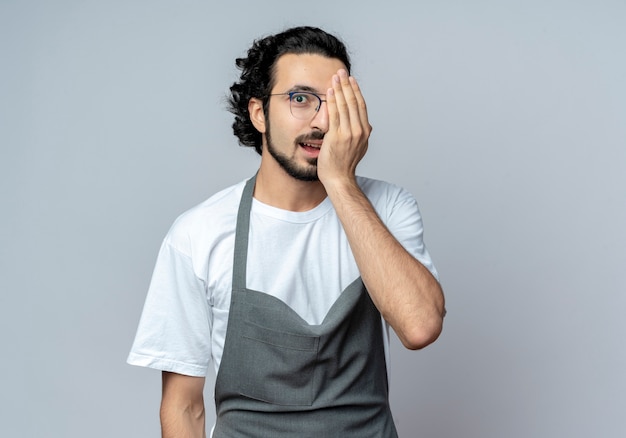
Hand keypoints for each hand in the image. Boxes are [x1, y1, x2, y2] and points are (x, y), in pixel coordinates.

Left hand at [317, 69, 371, 185]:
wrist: (339, 178)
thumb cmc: (345, 164)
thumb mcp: (359, 147)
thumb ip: (362, 135)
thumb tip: (367, 125)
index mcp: (365, 131)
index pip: (361, 106)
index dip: (356, 91)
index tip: (351, 80)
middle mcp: (359, 131)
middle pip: (354, 102)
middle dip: (347, 85)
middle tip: (342, 72)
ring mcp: (349, 133)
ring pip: (345, 105)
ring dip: (340, 89)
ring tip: (335, 76)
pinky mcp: (337, 136)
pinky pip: (335, 114)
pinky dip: (333, 101)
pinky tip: (330, 91)